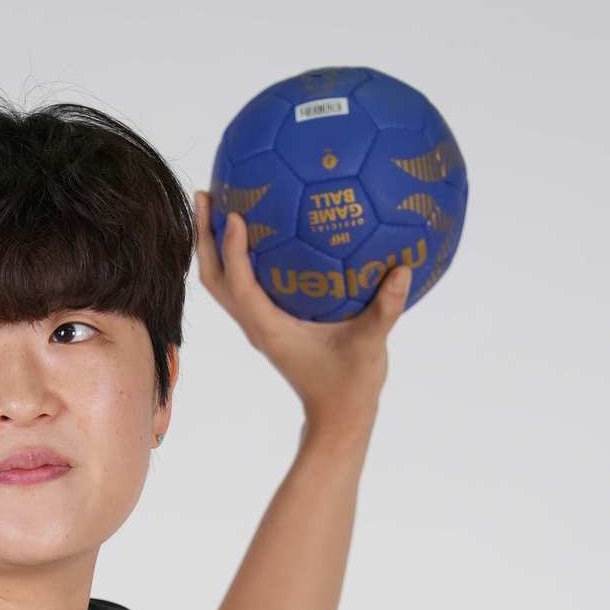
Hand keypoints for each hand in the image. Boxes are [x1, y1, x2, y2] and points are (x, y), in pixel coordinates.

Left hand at [193, 189, 410, 428]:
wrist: (337, 416)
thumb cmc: (351, 385)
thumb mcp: (372, 347)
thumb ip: (386, 310)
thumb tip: (404, 269)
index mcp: (270, 329)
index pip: (240, 287)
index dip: (232, 252)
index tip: (233, 215)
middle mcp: (256, 325)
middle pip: (215, 279)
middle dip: (205, 237)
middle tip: (208, 192)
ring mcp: (259, 325)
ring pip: (223, 282)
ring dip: (214, 245)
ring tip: (218, 200)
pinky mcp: (268, 324)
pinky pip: (244, 285)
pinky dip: (240, 255)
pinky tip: (261, 226)